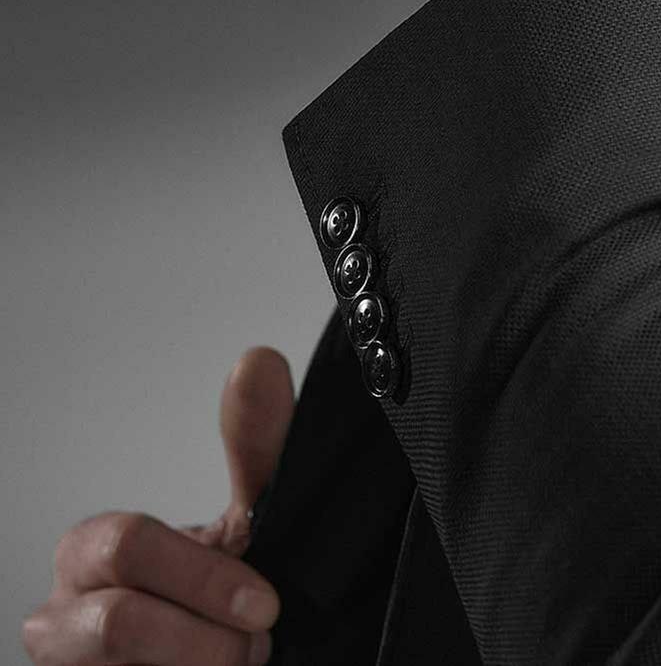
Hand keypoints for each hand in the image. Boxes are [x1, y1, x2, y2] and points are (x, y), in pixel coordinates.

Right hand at [22, 347, 294, 665]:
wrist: (214, 664)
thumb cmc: (219, 594)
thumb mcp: (246, 521)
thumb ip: (255, 446)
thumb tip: (258, 360)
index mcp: (94, 550)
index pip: (130, 546)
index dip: (205, 577)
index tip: (264, 601)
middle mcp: (62, 613)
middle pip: (118, 620)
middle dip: (202, 632)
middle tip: (255, 638)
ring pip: (123, 665)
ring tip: (238, 661)